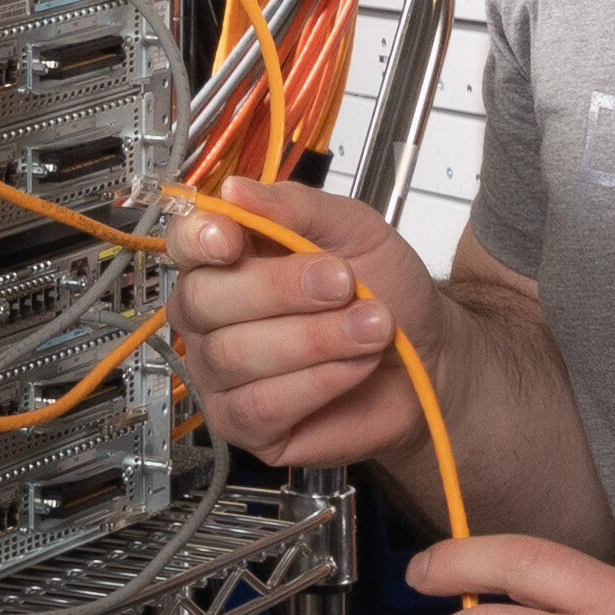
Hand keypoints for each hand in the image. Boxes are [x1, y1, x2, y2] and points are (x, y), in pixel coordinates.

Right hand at [170, 178, 434, 474]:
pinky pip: (260, 404)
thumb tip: (233, 190)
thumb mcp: (354, 229)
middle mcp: (210, 316)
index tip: (232, 241)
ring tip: (372, 328)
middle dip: (282, 290)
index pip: (184, 243)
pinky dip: (317, 382)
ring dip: (315, 338)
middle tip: (345, 284)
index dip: (199, 241)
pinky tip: (354, 367)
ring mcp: (221, 374)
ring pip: (236, 354)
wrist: (430, 353)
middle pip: (204, 300)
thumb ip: (295, 207)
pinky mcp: (245, 424)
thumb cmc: (387, 287)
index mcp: (226, 258)